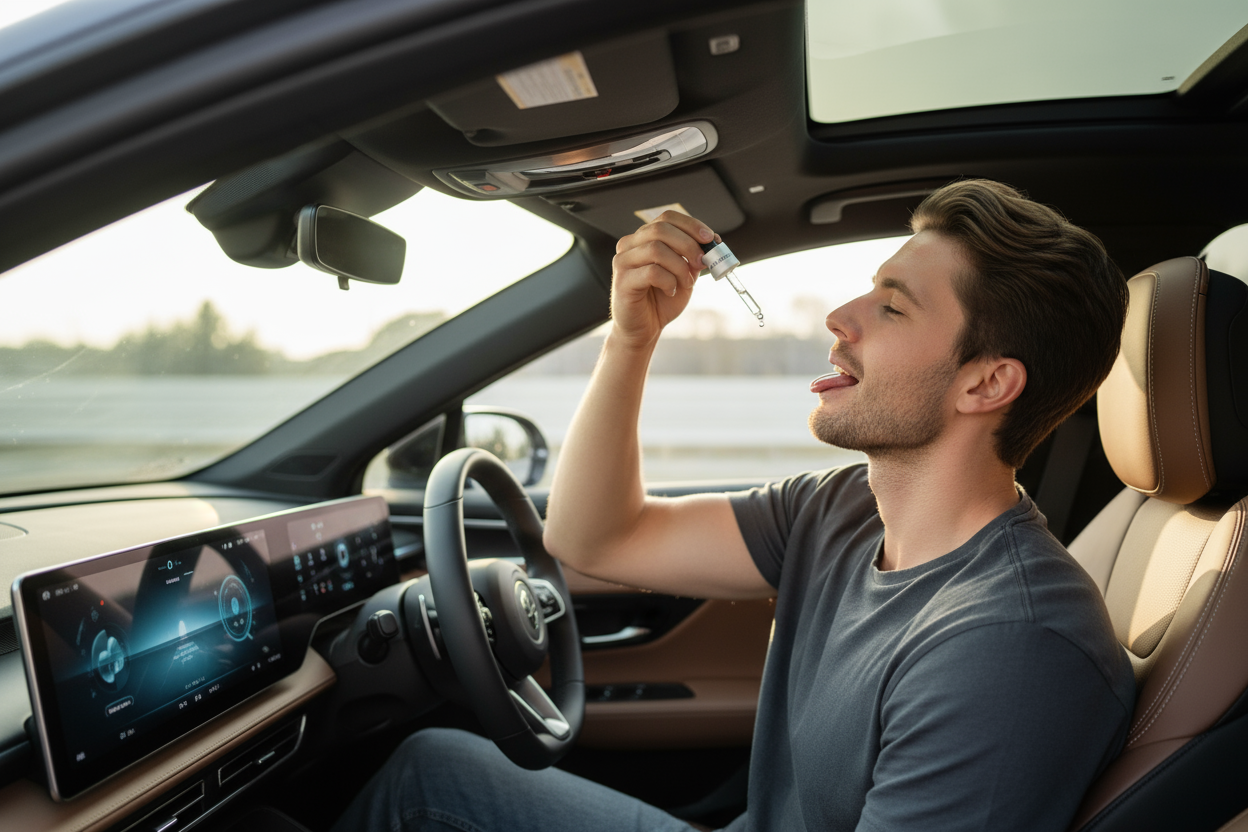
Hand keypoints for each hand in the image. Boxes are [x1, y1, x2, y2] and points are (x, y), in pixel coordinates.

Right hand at [610, 211, 717, 347]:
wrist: (644, 329)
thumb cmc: (662, 300)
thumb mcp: (684, 274)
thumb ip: (693, 258)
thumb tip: (711, 243)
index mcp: (644, 238)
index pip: (667, 218)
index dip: (691, 224)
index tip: (710, 238)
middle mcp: (630, 245)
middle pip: (660, 229)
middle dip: (688, 243)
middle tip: (702, 261)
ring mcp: (623, 262)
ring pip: (656, 249)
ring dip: (680, 266)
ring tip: (686, 283)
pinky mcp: (622, 281)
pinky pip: (652, 272)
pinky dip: (669, 281)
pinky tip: (671, 291)